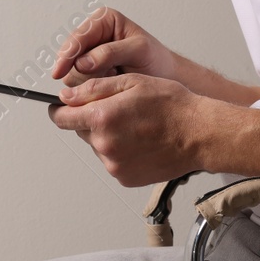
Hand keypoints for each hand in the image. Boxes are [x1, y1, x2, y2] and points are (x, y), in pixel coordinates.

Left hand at [46, 73, 209, 186]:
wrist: (199, 134)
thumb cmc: (172, 106)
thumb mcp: (132, 83)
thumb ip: (94, 89)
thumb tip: (67, 96)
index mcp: (102, 119)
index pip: (61, 118)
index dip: (60, 109)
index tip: (62, 107)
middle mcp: (104, 145)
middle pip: (81, 131)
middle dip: (92, 120)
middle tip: (119, 111)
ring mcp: (114, 164)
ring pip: (98, 146)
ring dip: (107, 136)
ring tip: (135, 127)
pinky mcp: (124, 177)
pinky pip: (112, 161)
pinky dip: (120, 151)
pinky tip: (139, 141)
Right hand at [49, 7, 178, 86]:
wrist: (165, 78)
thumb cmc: (156, 60)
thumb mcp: (139, 50)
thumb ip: (110, 52)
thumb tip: (84, 62)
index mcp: (104, 21)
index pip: (77, 37)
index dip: (67, 54)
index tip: (60, 71)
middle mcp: (94, 36)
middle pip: (71, 58)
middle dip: (85, 71)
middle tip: (110, 74)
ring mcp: (91, 56)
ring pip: (72, 74)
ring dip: (90, 81)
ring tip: (113, 77)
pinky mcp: (91, 74)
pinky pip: (80, 85)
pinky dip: (92, 89)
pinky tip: (108, 84)